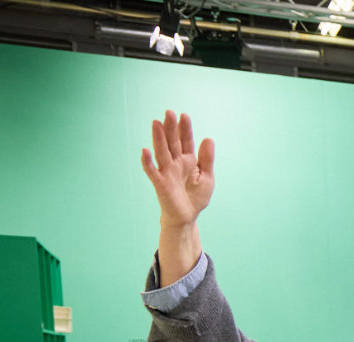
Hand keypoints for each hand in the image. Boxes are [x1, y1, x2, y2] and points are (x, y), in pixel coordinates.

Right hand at [140, 110, 215, 228]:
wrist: (188, 217)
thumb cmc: (196, 197)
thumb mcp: (208, 177)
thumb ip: (207, 159)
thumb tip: (209, 138)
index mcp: (188, 160)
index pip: (185, 141)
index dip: (185, 129)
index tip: (184, 115)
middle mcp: (176, 163)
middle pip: (172, 142)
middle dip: (171, 128)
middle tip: (169, 112)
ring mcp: (167, 172)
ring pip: (161, 152)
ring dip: (158, 138)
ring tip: (156, 123)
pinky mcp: (160, 183)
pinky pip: (152, 171)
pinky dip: (148, 162)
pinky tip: (145, 151)